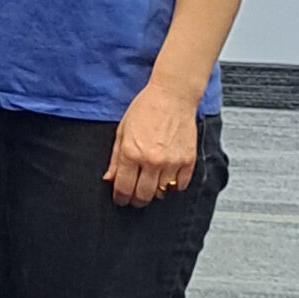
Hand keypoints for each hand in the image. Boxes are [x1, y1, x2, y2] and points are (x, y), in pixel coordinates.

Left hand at [106, 81, 198, 207]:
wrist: (172, 97)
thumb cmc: (145, 109)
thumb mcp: (122, 132)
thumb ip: (115, 158)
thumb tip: (110, 179)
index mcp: (131, 154)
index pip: (124, 188)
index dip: (120, 198)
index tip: (120, 200)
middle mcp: (152, 161)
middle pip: (143, 195)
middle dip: (136, 200)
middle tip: (133, 198)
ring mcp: (172, 162)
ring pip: (162, 192)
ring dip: (155, 192)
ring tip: (150, 185)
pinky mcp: (188, 160)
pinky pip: (181, 185)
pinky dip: (174, 186)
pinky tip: (167, 179)